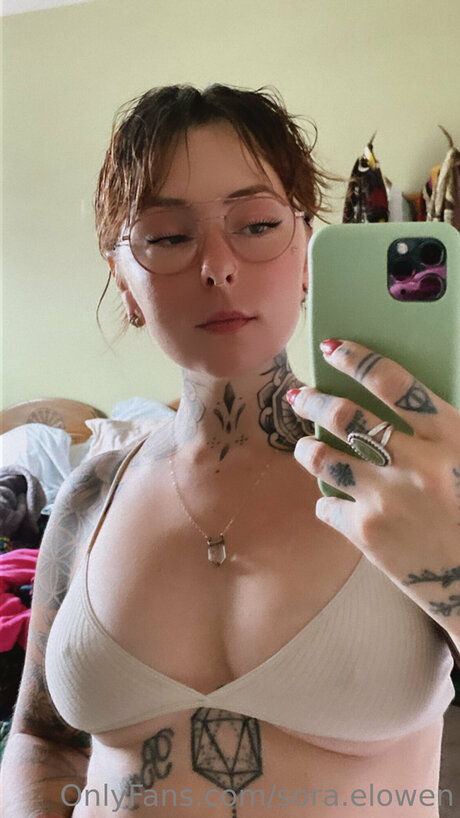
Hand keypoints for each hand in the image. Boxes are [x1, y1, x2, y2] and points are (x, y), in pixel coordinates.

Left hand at [287, 339, 459, 631]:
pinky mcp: (367, 534)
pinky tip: (333, 503)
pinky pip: (327, 507)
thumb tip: (402, 405)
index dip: (357, 360)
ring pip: (323, 457)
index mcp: (450, 436)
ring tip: (304, 446)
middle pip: (345, 415)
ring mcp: (386, 498)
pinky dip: (327, 503)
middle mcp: (414, 462)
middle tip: (298, 395)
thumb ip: (442, 431)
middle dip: (313, 400)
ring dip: (307, 448)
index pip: (393, 383)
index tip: (332, 348)